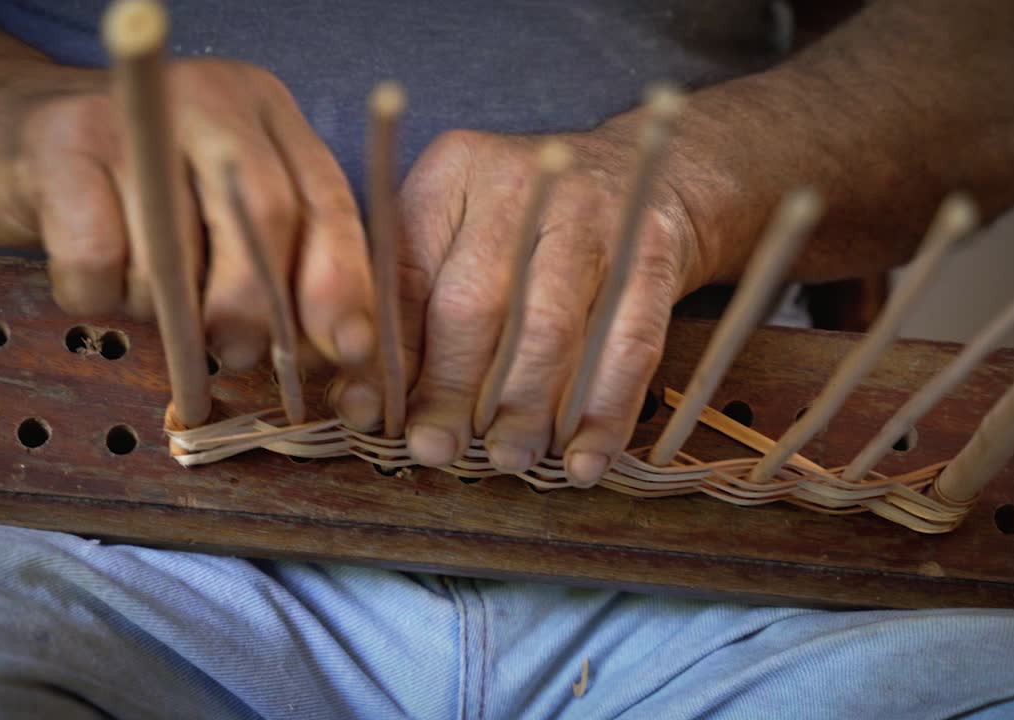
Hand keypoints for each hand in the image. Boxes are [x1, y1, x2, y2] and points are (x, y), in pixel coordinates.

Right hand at [0, 59, 374, 371]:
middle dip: (256, 307)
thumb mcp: (221, 214)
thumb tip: (339, 349)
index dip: (342, 281)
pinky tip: (94, 276)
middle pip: (266, 216)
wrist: (8, 136)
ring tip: (142, 292)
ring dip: (163, 309)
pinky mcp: (63, 146)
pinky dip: (99, 297)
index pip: (328, 200)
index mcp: (266, 112)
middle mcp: (211, 98)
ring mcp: (135, 114)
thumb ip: (282, 264)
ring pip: (178, 255)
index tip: (347, 348)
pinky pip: (100, 264)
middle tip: (235, 351)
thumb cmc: (135, 196)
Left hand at [335, 125, 709, 484]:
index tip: (372, 418)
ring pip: (551, 330)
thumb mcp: (454, 234)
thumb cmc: (526, 226)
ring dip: (525, 409)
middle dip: (453, 390)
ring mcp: (595, 217)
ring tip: (509, 456)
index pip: (406, 275)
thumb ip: (405, 312)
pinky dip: (603, 412)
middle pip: (476, 302)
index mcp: (454, 175)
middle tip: (439, 448)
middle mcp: (524, 184)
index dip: (389, 356)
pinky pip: (626, 347)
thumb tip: (360, 406)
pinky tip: (583, 458)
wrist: (647, 174)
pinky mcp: (653, 255)